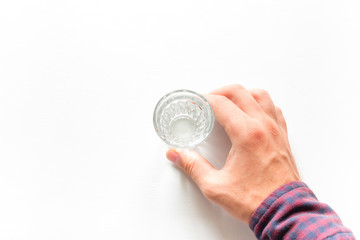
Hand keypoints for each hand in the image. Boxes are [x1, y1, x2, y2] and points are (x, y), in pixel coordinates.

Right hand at [166, 84, 299, 222]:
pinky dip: (260, 104)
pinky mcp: (282, 137)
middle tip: (206, 101)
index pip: (220, 103)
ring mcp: (275, 130)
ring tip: (228, 102)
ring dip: (241, 94)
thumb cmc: (256, 200)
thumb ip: (193, 166)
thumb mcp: (216, 186)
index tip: (194, 103)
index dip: (203, 100)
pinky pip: (273, 109)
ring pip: (260, 95)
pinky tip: (252, 113)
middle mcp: (263, 126)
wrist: (285, 212)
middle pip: (239, 92)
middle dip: (218, 92)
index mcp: (246, 134)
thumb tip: (177, 155)